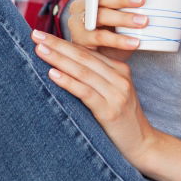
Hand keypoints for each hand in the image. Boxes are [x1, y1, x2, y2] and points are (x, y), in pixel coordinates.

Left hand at [32, 28, 157, 166]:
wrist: (144, 145)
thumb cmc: (121, 121)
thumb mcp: (112, 94)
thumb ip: (95, 79)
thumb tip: (62, 66)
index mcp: (120, 69)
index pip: (87, 52)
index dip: (63, 42)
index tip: (42, 35)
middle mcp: (120, 77)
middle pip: (83, 57)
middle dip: (57, 45)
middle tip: (36, 34)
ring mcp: (117, 93)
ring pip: (82, 71)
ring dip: (58, 59)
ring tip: (39, 50)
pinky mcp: (110, 110)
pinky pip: (85, 92)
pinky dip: (68, 81)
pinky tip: (52, 74)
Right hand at [67, 0, 147, 62]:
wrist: (102, 58)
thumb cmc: (117, 30)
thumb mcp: (123, 13)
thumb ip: (133, 4)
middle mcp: (81, 5)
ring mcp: (78, 23)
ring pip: (101, 16)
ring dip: (123, 18)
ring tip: (143, 21)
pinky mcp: (81, 41)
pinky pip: (100, 38)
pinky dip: (119, 40)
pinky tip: (135, 42)